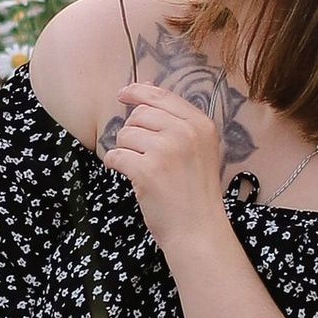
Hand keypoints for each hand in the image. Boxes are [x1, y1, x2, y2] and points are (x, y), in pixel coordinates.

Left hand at [99, 78, 230, 255]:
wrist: (198, 231)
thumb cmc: (195, 193)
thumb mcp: (199, 149)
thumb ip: (176, 120)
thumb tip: (143, 87)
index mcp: (201, 124)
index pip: (161, 95)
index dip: (137, 92)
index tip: (123, 94)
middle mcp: (185, 133)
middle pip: (139, 114)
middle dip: (132, 131)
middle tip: (141, 153)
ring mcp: (166, 151)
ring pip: (125, 135)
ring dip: (125, 151)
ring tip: (142, 169)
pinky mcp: (147, 170)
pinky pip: (116, 156)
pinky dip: (116, 165)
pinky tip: (129, 175)